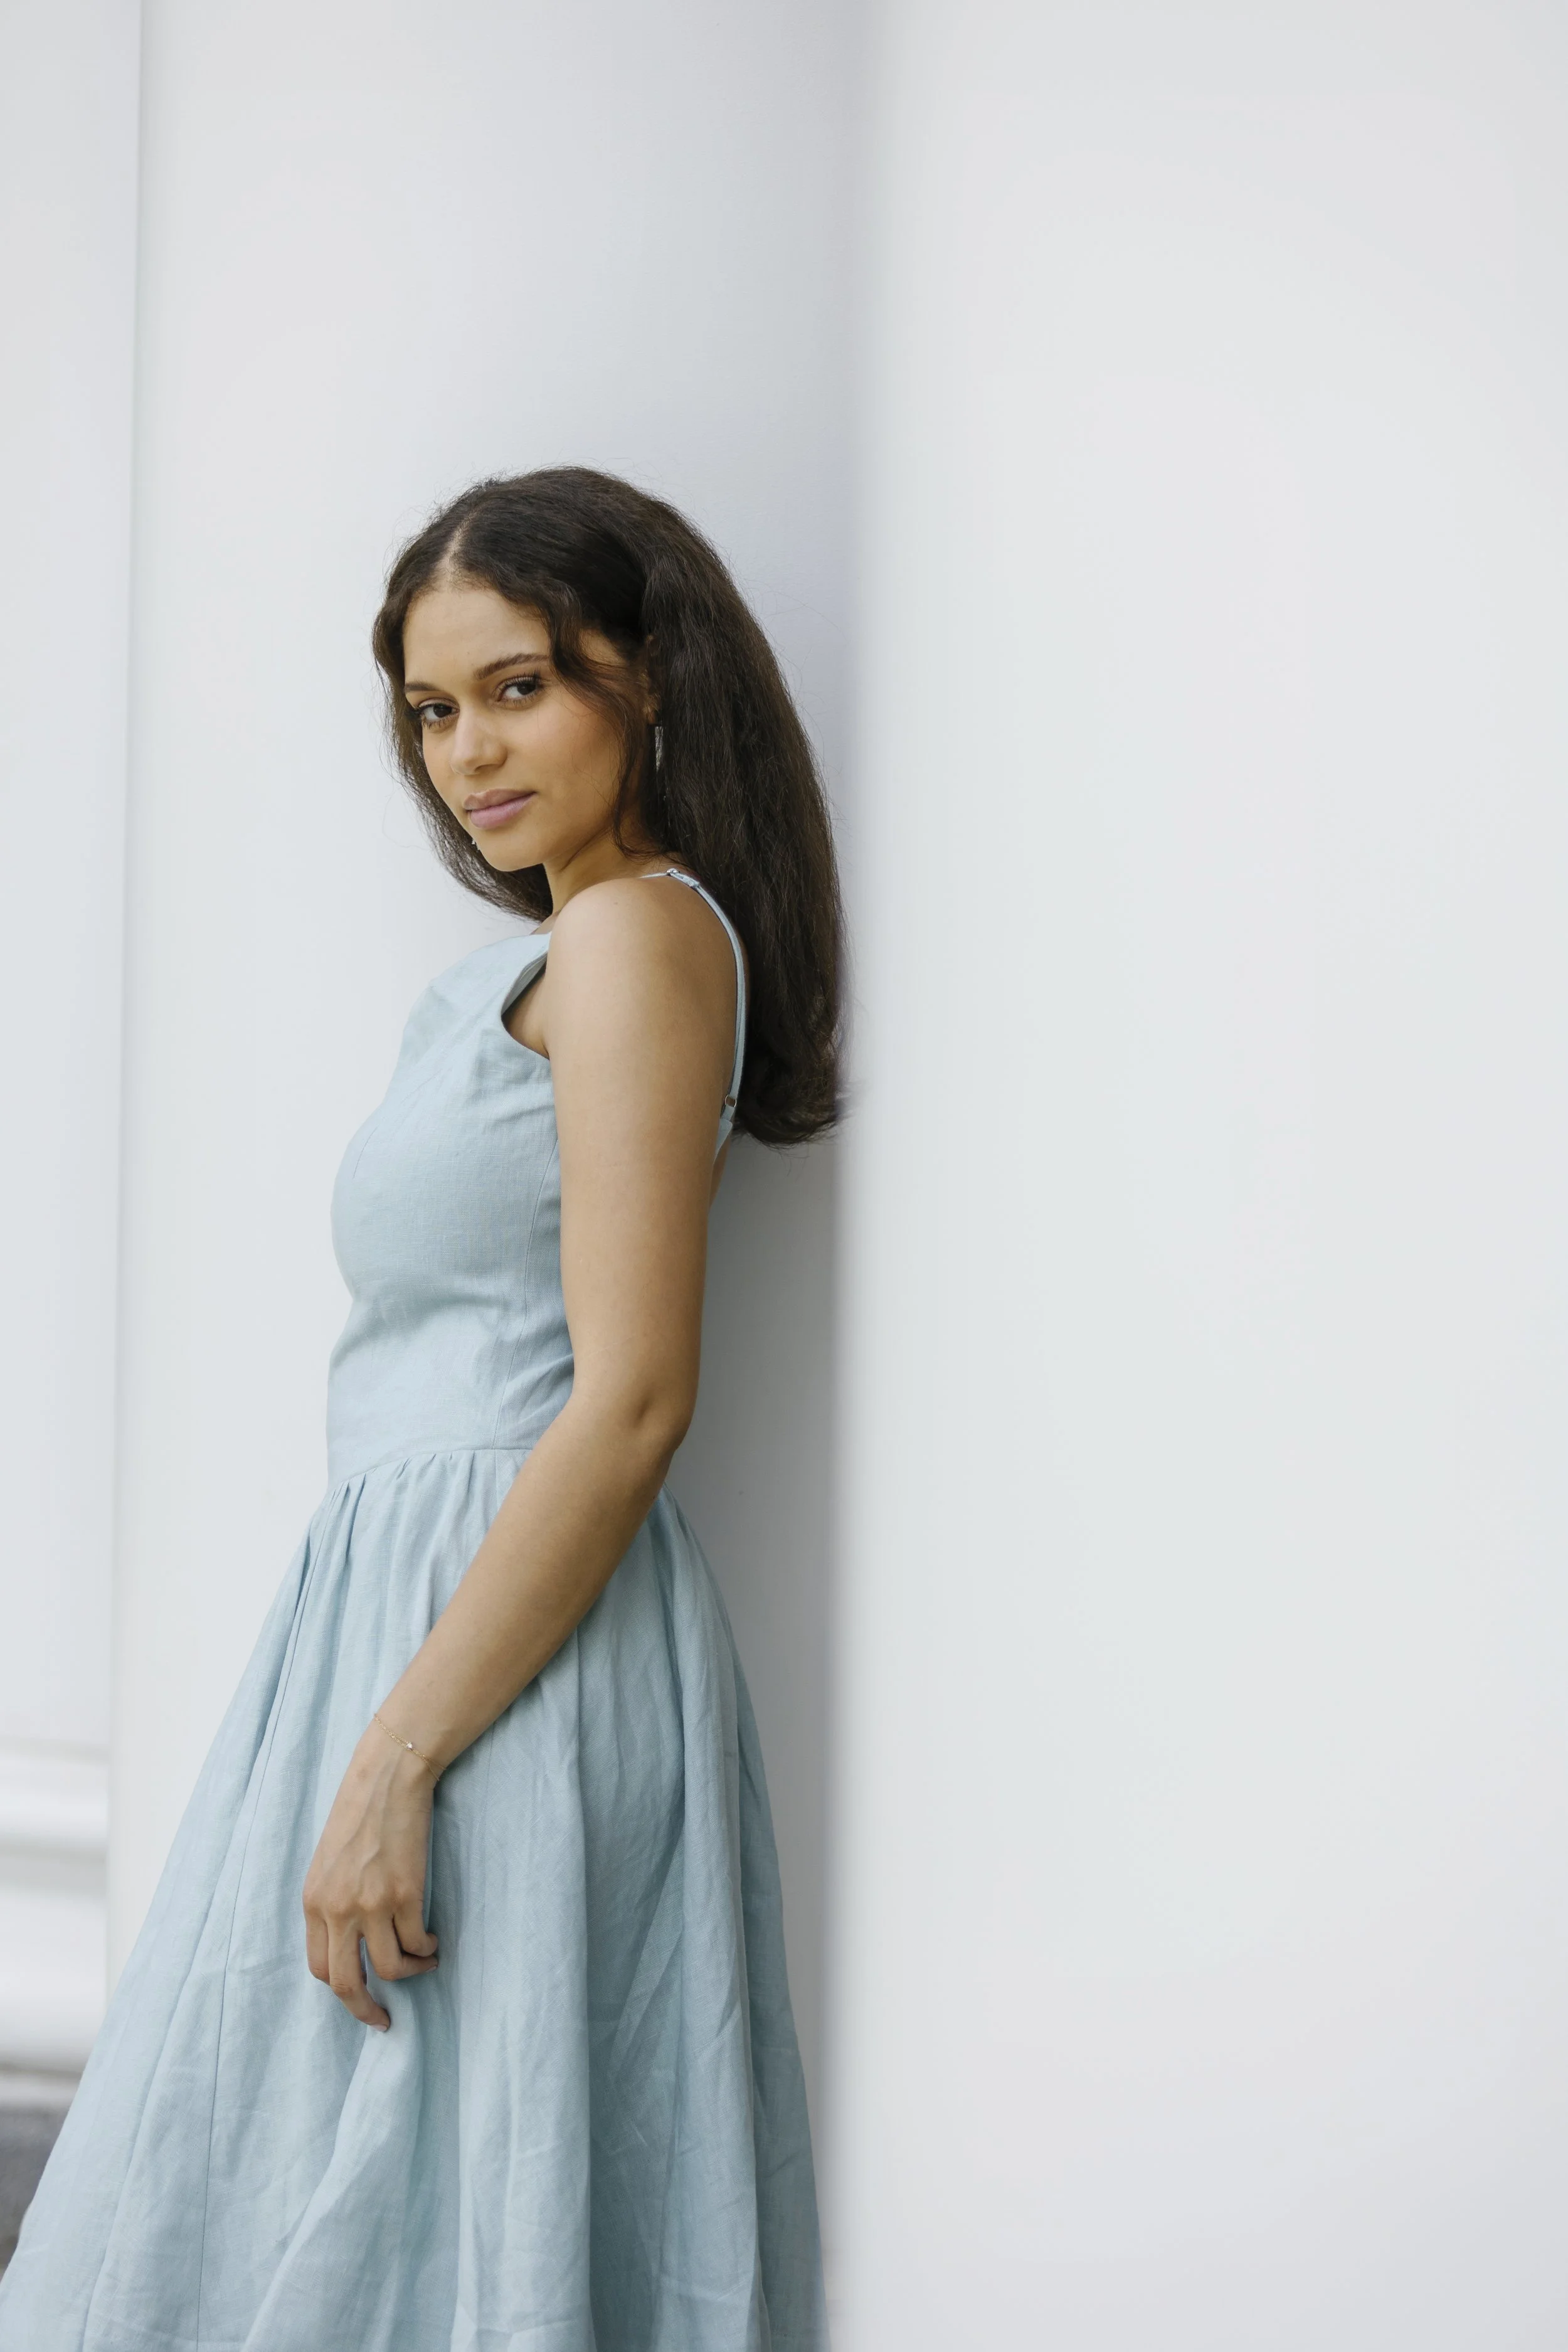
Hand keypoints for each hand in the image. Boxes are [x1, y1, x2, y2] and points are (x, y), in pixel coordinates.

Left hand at [302, 1724, 439, 2028]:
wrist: (388, 1778)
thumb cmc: (360, 1814)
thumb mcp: (329, 1863)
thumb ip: (332, 1904)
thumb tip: (350, 1944)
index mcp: (313, 1902)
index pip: (320, 1967)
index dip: (342, 1991)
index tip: (361, 1999)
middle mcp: (337, 1909)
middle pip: (346, 1983)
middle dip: (366, 2010)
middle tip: (384, 2020)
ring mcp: (372, 1904)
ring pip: (390, 1969)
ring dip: (411, 1974)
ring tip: (424, 1962)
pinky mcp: (406, 1895)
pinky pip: (417, 1943)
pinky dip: (427, 1950)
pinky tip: (432, 1940)